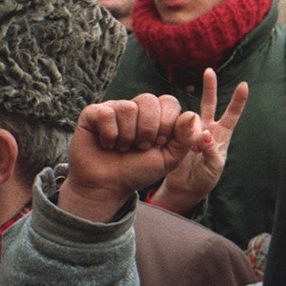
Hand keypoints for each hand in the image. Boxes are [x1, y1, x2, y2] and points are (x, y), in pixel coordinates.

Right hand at [58, 95, 202, 223]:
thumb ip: (186, 138)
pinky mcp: (93, 114)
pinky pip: (106, 113)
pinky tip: (107, 144)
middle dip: (148, 129)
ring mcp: (114, 108)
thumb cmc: (139, 170)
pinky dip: (109, 134)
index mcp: (157, 114)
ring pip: (128, 107)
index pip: (170, 102)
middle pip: (149, 100)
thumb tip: (192, 115)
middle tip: (140, 146)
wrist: (109, 185)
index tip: (159, 143)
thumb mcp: (170, 158)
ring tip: (123, 147)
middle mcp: (136, 107)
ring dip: (128, 135)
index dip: (167, 124)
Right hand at [152, 70, 248, 215]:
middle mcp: (206, 129)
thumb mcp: (213, 168)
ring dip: (187, 118)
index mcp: (221, 135)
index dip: (238, 100)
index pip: (232, 114)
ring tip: (191, 143)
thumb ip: (212, 152)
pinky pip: (174, 124)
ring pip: (190, 113)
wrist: (184, 188)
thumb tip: (206, 134)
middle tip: (209, 71)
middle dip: (210, 87)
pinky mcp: (174, 136)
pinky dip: (173, 124)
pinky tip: (170, 134)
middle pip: (209, 104)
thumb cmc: (204, 179)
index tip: (244, 84)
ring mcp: (190, 131)